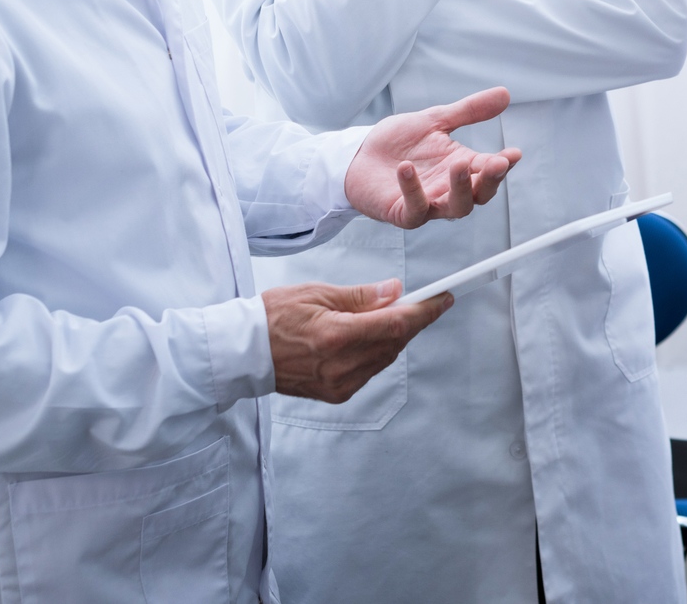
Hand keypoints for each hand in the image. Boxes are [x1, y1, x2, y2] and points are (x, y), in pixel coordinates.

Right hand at [264, 279, 450, 402]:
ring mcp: (338, 384)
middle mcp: (340, 365)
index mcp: (335, 335)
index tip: (444, 299)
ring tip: (392, 316)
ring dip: (395, 337)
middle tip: (422, 302)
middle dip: (412, 322)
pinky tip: (371, 338)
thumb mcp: (316, 293)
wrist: (243, 353)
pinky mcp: (335, 395)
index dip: (425, 311)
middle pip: (395, 343)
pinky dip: (377, 353)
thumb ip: (360, 296)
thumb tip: (395, 291)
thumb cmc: (274, 315)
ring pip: (385, 358)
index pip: (395, 324)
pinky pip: (370, 372)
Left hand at [347, 87, 521, 227]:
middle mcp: (448, 189)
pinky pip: (414, 208)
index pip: (489, 170)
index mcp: (460, 167)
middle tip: (497, 164)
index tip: (514, 153)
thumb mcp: (435, 120)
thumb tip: (505, 94)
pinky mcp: (402, 213)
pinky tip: (406, 168)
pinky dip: (412, 189)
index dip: (504, 164)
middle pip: (479, 195)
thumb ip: (469, 111)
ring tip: (458, 165)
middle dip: (490, 181)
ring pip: (455, 208)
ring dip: (460, 189)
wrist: (358, 155)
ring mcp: (428, 203)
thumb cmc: (398, 142)